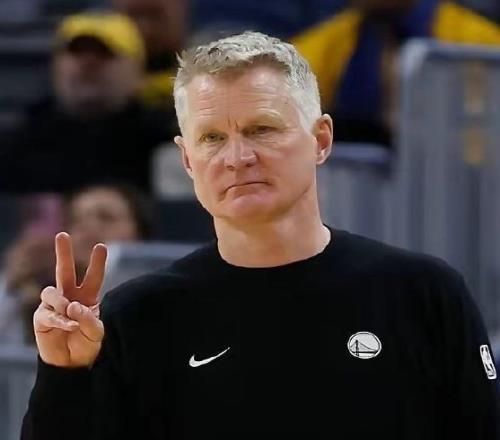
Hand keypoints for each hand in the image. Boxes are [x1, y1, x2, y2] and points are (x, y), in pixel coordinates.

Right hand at [33, 232, 106, 367]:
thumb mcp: (97, 333)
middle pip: (64, 271)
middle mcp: (69, 297)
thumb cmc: (88, 345)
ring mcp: (54, 306)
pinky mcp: (42, 318)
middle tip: (62, 234)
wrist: (72, 364)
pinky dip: (61, 319)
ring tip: (71, 310)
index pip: (93, 277)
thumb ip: (89, 319)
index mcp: (87, 297)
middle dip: (63, 253)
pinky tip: (70, 325)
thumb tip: (73, 306)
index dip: (96, 263)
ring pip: (52, 291)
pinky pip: (48, 313)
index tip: (101, 246)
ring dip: (62, 301)